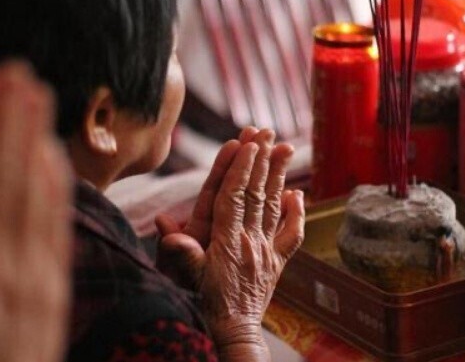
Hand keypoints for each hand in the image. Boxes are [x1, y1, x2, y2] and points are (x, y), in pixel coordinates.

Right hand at [157, 128, 304, 360]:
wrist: (234, 332)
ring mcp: (266, 251)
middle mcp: (250, 241)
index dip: (241, 169)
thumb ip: (182, 253)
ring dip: (279, 175)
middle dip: (262, 161)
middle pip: (257, 194)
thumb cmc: (207, 305)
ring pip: (274, 206)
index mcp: (227, 241)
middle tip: (267, 132)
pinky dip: (295, 213)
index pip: (234, 197)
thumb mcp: (189, 279)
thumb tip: (166, 226)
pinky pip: (290, 235)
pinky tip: (297, 194)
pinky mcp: (276, 262)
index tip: (248, 144)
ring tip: (286, 148)